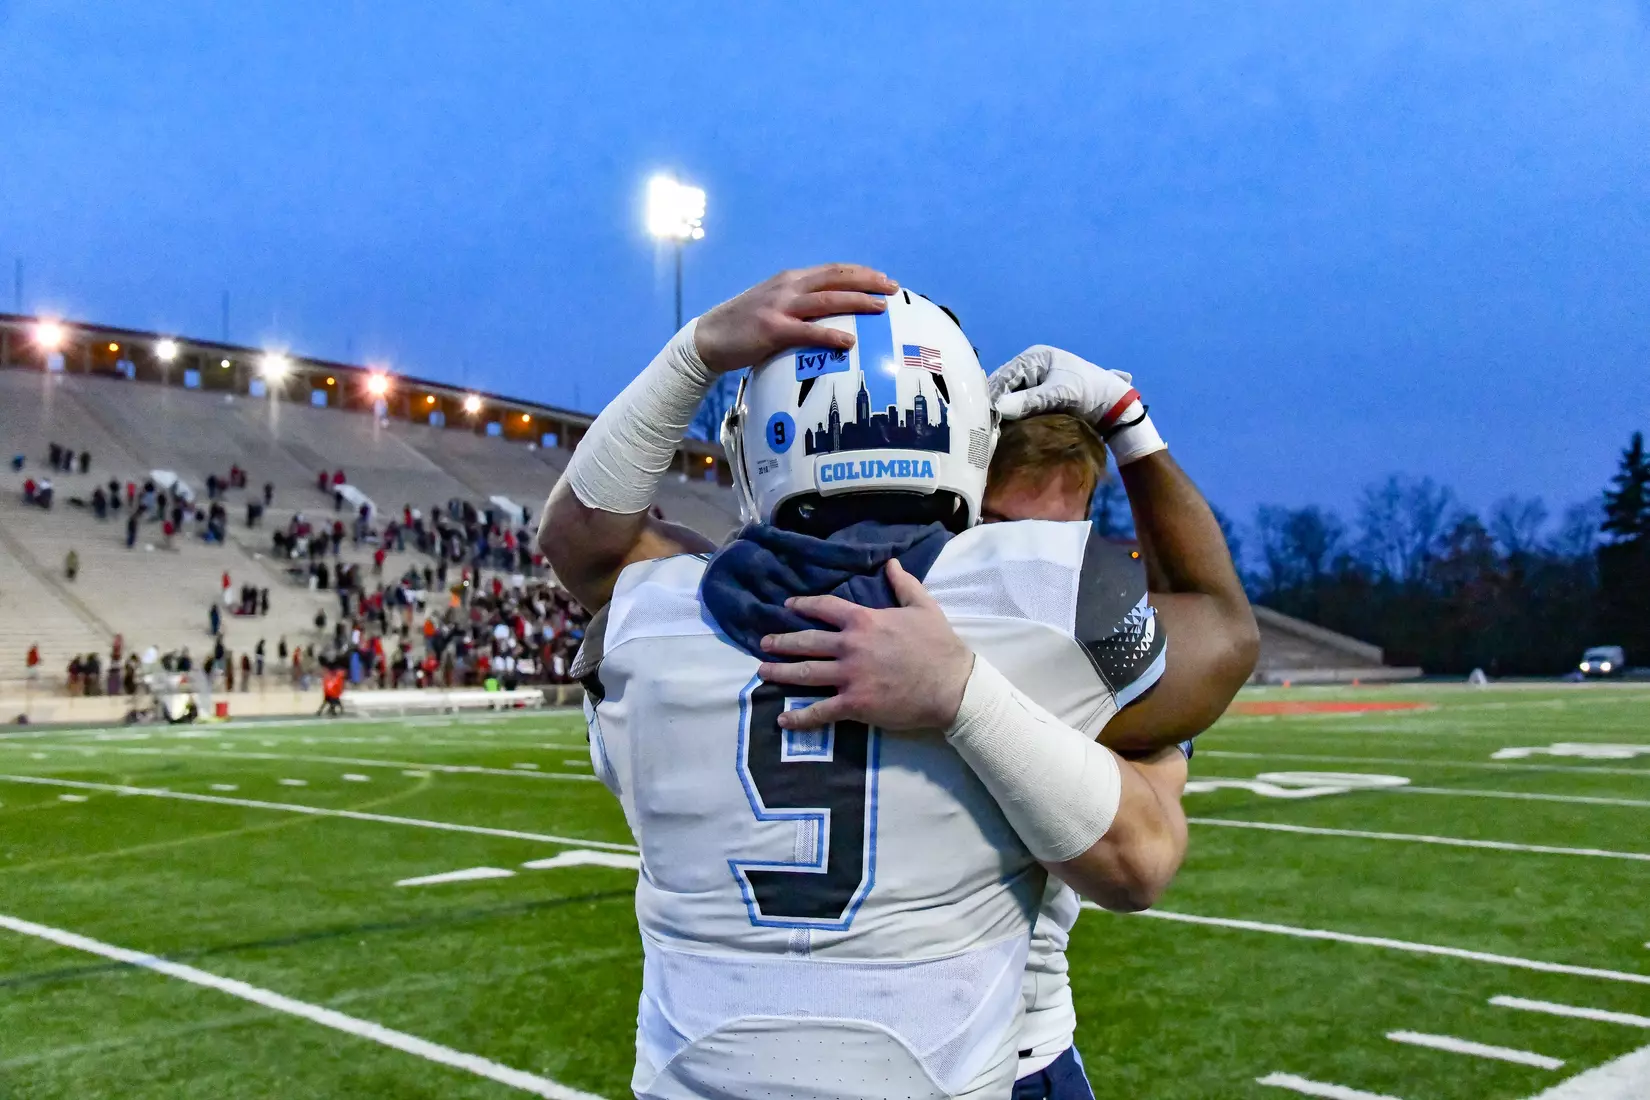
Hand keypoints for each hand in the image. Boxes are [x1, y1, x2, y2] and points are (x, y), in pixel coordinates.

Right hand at [692, 264, 898, 374]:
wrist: (709, 338)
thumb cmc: (744, 326)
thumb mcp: (773, 305)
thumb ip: (798, 303)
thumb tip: (828, 313)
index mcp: (790, 279)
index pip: (832, 270)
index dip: (860, 272)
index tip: (883, 279)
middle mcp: (787, 287)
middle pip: (835, 278)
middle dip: (868, 281)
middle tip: (893, 288)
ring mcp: (779, 307)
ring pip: (827, 300)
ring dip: (857, 302)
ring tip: (880, 308)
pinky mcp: (772, 329)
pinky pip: (808, 331)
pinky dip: (830, 334)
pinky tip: (849, 341)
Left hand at [756, 559, 973, 731]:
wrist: (952, 685)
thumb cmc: (940, 645)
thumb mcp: (924, 607)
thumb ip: (904, 584)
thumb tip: (892, 563)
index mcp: (865, 621)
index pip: (825, 608)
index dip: (804, 605)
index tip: (787, 606)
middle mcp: (851, 646)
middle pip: (807, 642)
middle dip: (782, 642)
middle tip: (764, 643)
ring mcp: (850, 676)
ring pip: (806, 673)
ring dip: (781, 672)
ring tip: (763, 672)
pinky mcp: (855, 704)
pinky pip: (820, 711)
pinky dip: (799, 717)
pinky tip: (782, 720)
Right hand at [988, 345, 1141, 429]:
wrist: (1112, 405)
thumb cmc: (1088, 392)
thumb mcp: (1059, 394)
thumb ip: (1030, 401)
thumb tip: (999, 409)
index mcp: (1035, 357)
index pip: (1006, 375)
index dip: (995, 395)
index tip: (987, 416)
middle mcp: (1031, 365)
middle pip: (1005, 385)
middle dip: (997, 403)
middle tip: (987, 425)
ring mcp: (1035, 380)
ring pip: (1010, 395)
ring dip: (1004, 410)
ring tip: (995, 428)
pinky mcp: (1039, 395)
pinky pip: (1019, 403)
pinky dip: (1012, 414)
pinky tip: (1007, 427)